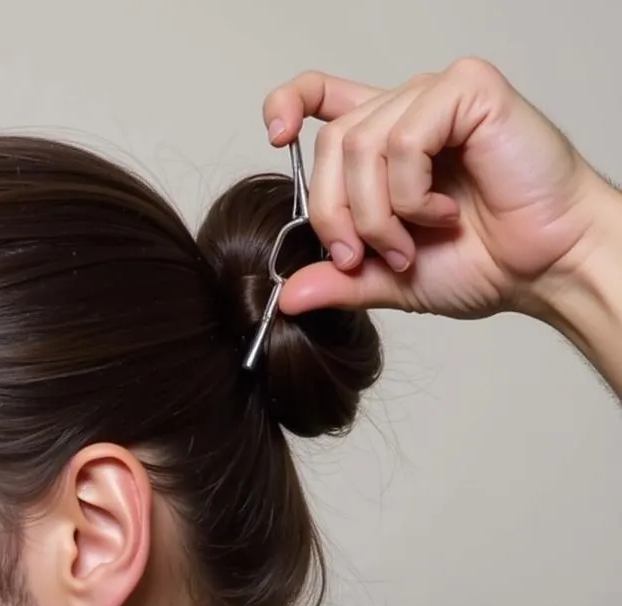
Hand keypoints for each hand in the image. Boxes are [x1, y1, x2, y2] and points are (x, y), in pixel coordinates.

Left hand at [262, 58, 613, 320]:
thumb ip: (339, 281)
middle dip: (335, 215)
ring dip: (378, 215)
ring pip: (361, 146)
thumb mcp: (388, 279)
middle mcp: (406, 111)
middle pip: (330, 144)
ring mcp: (437, 96)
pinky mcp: (469, 91)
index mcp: (384, 143)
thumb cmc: (482, 262)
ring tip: (412, 244)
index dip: (288, 104)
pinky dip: (412, 194)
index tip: (277, 138)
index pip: (320, 95)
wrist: (544, 267)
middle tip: (362, 257)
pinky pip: (405, 141)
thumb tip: (287, 297)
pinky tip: (443, 214)